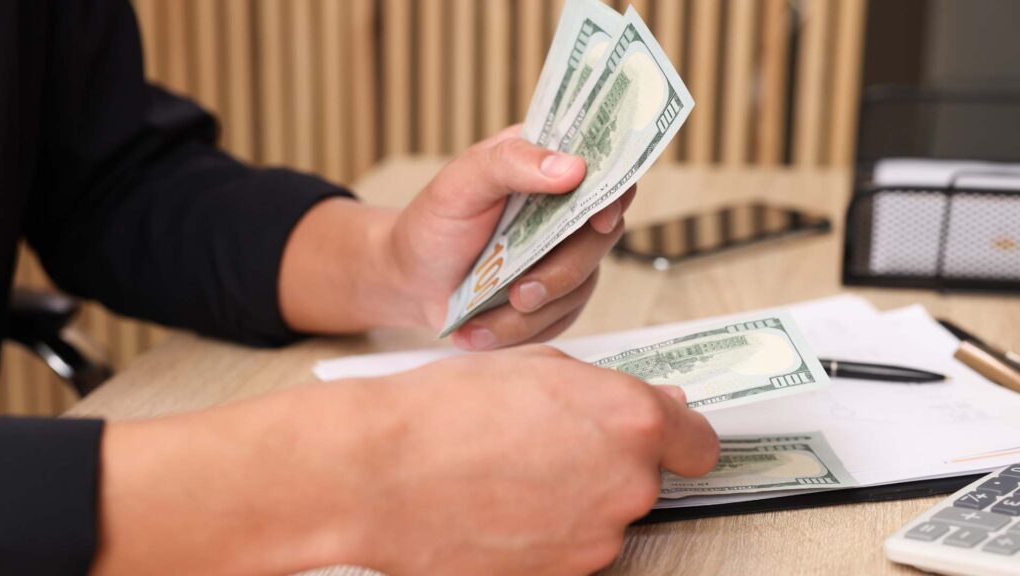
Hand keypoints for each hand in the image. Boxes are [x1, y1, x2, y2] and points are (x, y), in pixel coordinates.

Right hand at [92, 347, 717, 575]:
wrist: (378, 472)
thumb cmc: (445, 409)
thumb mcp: (535, 367)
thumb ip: (608, 390)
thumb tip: (654, 407)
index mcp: (631, 421)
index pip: (698, 442)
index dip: (678, 436)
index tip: (662, 436)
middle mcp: (625, 486)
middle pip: (645, 479)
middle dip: (611, 461)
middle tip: (551, 442)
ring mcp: (592, 540)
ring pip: (603, 515)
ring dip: (575, 497)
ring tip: (511, 473)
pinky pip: (568, 547)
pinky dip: (546, 531)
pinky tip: (499, 504)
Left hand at [277, 126, 634, 346]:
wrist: (410, 279)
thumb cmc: (433, 223)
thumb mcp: (461, 182)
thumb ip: (511, 163)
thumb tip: (572, 167)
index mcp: (548, 166)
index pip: (606, 170)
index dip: (613, 193)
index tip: (598, 219)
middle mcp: (565, 210)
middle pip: (601, 237)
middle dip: (561, 273)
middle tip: (520, 293)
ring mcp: (564, 256)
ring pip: (581, 287)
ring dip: (530, 312)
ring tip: (481, 317)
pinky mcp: (555, 298)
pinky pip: (558, 320)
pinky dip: (517, 332)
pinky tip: (479, 328)